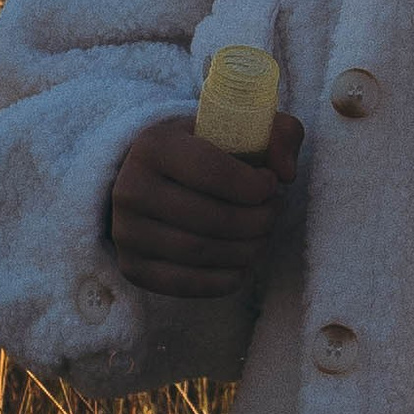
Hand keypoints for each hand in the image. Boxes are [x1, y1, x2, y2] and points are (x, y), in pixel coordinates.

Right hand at [109, 110, 302, 299]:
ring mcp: (126, 231)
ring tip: (262, 236)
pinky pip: (186, 284)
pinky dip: (225, 279)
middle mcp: (130, 188)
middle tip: (273, 213)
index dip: (254, 185)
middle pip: (210, 218)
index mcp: (154, 145)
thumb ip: (277, 134)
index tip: (271, 185)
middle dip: (257, 221)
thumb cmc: (207, 153)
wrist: (156, 181)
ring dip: (247, 250)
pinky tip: (242, 264)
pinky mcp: (132, 267)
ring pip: (200, 252)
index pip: (212, 171)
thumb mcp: (240, 129)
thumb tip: (286, 172)